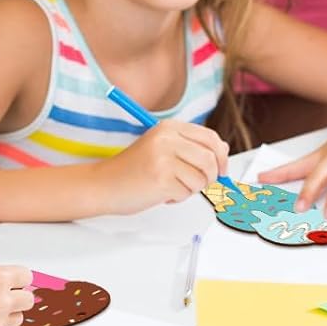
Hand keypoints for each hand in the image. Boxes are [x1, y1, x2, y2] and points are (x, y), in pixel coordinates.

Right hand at [105, 121, 229, 210]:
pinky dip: (178, 198)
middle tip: (201, 184)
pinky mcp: (161, 180)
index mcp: (169, 127)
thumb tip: (223, 150)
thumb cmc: (132, 169)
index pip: (210, 138)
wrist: (103, 184)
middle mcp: (167, 139)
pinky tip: (162, 194)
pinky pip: (187, 193)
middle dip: (212, 176)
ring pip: (201, 179)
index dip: (221, 156)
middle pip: (211, 158)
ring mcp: (164, 158)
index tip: (221, 170)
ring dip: (192, 189)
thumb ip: (191, 146)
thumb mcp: (163, 148)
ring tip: (172, 186)